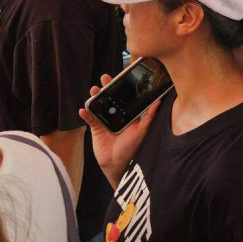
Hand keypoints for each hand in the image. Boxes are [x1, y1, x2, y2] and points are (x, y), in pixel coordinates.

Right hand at [79, 74, 160, 188]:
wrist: (118, 164)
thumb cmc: (132, 147)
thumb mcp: (142, 130)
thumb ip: (149, 116)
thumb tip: (159, 101)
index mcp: (128, 114)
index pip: (125, 97)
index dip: (122, 87)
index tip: (120, 76)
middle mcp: (117, 116)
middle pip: (110, 98)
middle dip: (107, 88)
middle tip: (104, 78)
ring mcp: (105, 121)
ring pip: (99, 106)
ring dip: (95, 98)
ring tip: (93, 90)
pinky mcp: (96, 129)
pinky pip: (90, 120)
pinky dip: (86, 114)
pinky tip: (83, 110)